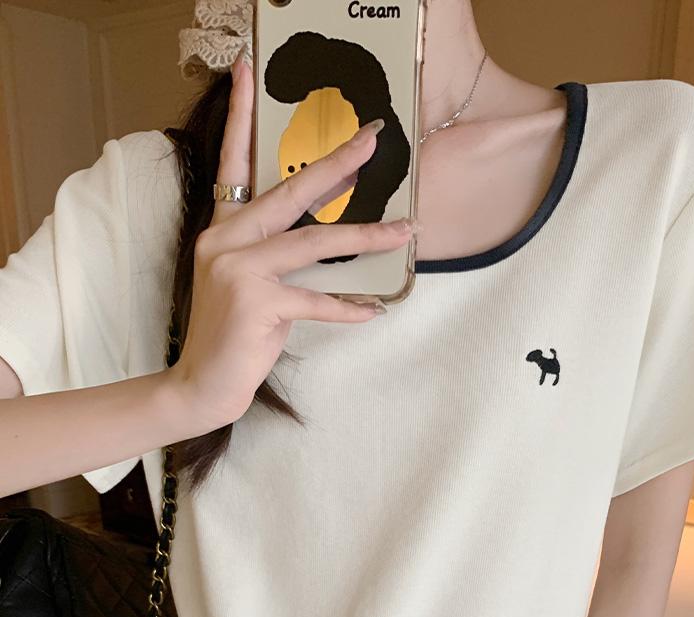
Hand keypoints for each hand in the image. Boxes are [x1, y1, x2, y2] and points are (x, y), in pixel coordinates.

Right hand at [168, 50, 415, 437]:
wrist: (201, 384)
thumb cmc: (232, 336)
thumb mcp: (250, 285)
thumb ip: (277, 257)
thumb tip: (329, 244)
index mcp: (223, 229)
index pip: (232, 162)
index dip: (239, 115)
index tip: (246, 69)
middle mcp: (226, 240)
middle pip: (291, 191)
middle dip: (337, 163)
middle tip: (373, 140)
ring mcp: (238, 269)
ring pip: (315, 243)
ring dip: (367, 238)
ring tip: (407, 231)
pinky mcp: (256, 302)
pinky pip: (315, 300)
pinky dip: (347, 309)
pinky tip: (373, 312)